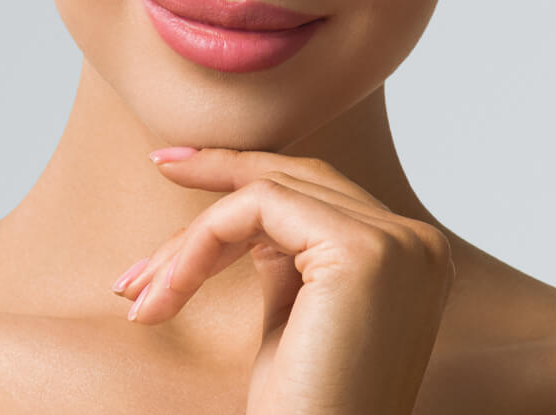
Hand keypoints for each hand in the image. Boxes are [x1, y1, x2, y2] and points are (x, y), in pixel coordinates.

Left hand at [112, 147, 455, 414]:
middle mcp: (415, 243)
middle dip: (219, 173)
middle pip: (297, 178)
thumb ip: (287, 252)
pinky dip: (201, 242)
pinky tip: (167, 289)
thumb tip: (237, 203)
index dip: (247, 172)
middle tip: (159, 166)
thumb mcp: (295, 314)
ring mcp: (396, 243)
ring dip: (193, 238)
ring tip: (140, 286)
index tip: (181, 165)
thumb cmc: (300, 411)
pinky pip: (258, 207)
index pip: (318, 189)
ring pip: (270, 191)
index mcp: (407, 256)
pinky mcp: (360, 251)